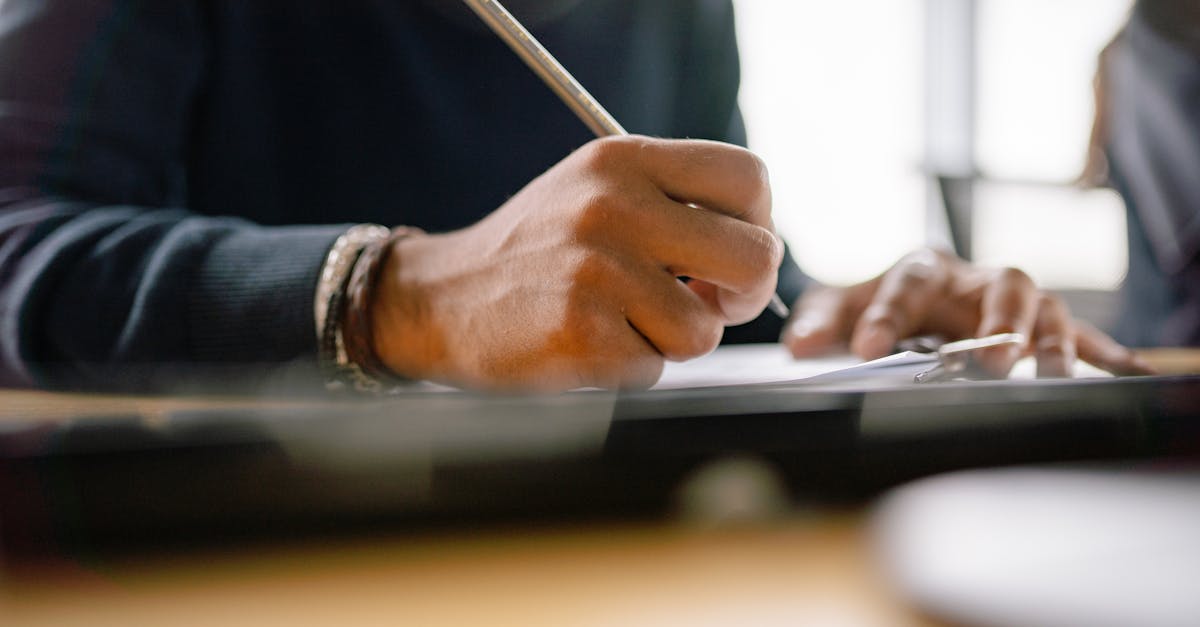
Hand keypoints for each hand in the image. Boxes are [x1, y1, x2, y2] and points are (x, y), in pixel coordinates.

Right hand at [367, 136, 782, 390]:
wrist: (441, 298)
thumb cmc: (535, 252)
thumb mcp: (595, 191)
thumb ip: (671, 201)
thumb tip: (757, 249)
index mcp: (624, 160)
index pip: (748, 175)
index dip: (759, 223)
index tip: (730, 254)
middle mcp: (614, 205)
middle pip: (754, 255)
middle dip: (743, 294)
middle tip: (711, 303)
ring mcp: (597, 268)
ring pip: (706, 329)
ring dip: (675, 341)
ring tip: (625, 323)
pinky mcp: (580, 330)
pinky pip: (655, 369)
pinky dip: (632, 368)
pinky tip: (590, 344)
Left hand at [781, 249, 1155, 376]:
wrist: (904, 299)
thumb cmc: (874, 306)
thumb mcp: (838, 310)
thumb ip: (817, 323)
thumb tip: (798, 347)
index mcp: (921, 267)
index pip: (908, 282)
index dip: (888, 314)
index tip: (868, 348)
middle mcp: (973, 278)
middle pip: (999, 285)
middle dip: (996, 323)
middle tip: (987, 360)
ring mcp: (1011, 301)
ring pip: (1043, 307)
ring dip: (1048, 341)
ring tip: (1050, 375)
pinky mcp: (1037, 325)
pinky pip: (1079, 333)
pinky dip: (1103, 352)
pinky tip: (1129, 372)